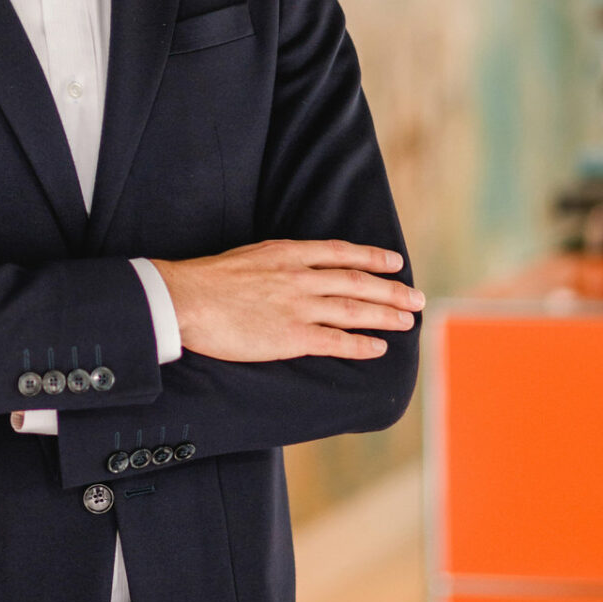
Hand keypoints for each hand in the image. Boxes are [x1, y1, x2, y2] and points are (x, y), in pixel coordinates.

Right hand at [148, 239, 423, 361]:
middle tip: (417, 297)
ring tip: (407, 321)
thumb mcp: (248, 256)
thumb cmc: (207, 280)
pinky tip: (379, 348)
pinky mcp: (291, 336)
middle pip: (357, 282)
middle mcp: (299, 277)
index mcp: (287, 253)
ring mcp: (298, 307)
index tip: (395, 262)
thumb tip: (292, 265)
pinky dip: (361, 345)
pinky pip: (335, 342)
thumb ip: (275, 262)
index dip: (372, 257)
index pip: (341, 253)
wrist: (186, 299)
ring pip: (354, 310)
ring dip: (385, 315)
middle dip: (391, 289)